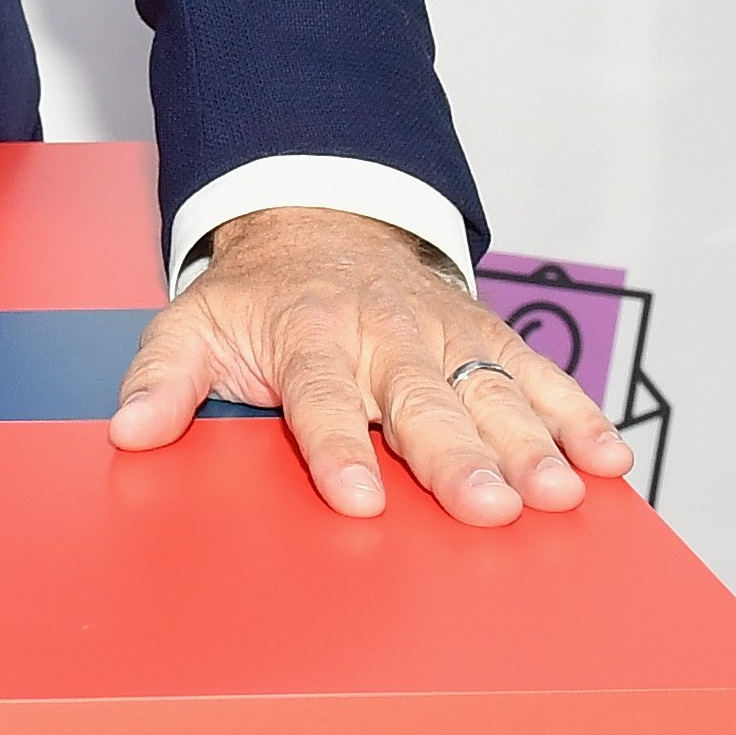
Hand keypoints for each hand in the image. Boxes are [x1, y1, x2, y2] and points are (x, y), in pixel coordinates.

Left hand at [106, 206, 630, 524]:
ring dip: (530, 444)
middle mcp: (384, 334)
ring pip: (491, 391)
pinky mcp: (488, 336)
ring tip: (559, 493)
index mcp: (309, 335)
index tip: (355, 500)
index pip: (322, 397)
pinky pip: (539, 374)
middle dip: (459, 457)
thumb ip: (163, 377)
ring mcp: (444, 334)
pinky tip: (607, 459)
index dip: (337, 448)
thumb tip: (129, 430)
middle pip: (423, 402)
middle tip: (489, 508)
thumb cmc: (259, 300)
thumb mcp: (191, 325)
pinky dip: (577, 414)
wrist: (322, 226)